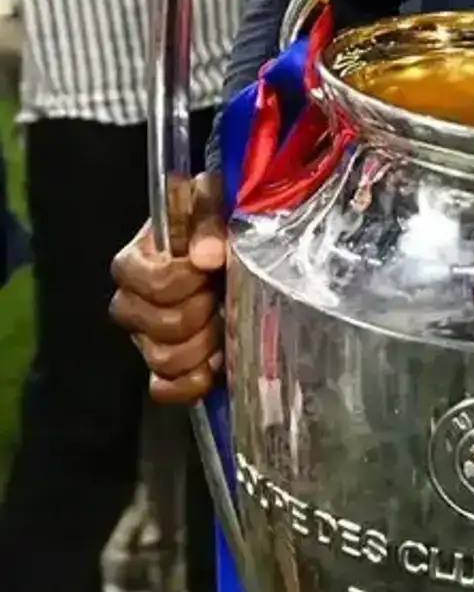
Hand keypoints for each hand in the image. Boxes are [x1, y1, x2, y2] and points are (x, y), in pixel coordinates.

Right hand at [109, 169, 227, 402]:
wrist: (222, 249)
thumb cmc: (210, 222)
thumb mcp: (209, 202)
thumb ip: (206, 220)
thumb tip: (208, 255)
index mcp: (134, 262)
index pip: (149, 284)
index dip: (182, 281)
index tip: (209, 268)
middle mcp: (132, 303)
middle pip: (159, 327)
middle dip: (201, 314)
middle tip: (219, 296)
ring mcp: (146, 337)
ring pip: (163, 359)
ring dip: (203, 347)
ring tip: (223, 325)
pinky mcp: (163, 363)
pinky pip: (163, 388)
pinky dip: (190, 384)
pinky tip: (213, 367)